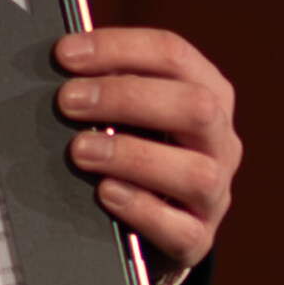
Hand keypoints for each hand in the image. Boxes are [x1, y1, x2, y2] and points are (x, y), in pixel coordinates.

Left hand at [55, 26, 240, 271]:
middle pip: (196, 107)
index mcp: (209, 93)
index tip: (66, 54)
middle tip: (68, 101)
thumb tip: (63, 60)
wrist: (159, 221)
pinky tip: (105, 192)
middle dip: (126, 98)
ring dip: (132, 156)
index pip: (174, 55)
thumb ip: (110, 84)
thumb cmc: (140, 149)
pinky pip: (183, 229)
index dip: (118, 48)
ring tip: (79, 150)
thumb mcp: (134, 111)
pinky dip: (141, 208)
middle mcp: (220, 140)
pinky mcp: (199, 236)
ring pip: (196, 173)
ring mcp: (216, 191)